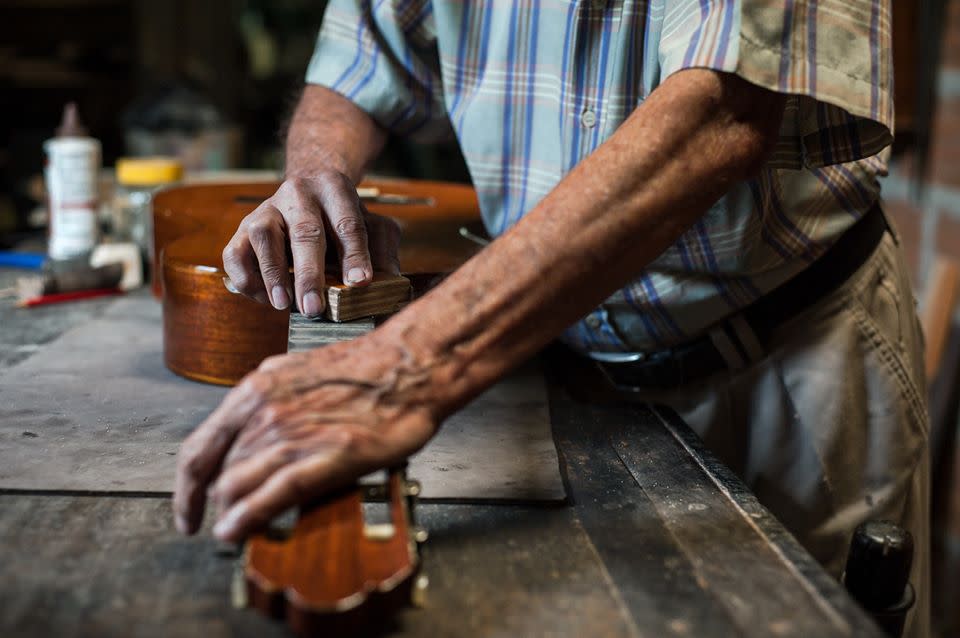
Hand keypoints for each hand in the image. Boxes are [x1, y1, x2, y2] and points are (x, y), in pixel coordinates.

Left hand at [172, 335, 437, 541]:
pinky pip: (272, 496)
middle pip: (218, 474)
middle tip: (223, 522)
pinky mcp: (326, 457)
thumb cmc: (362, 367)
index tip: (187, 509)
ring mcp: (293, 435)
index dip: (185, 488)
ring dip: (230, 516)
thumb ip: (267, 401)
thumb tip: (248, 425)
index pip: (199, 449)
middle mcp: (265, 413)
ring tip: (234, 532)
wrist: (408, 365)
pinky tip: (236, 533)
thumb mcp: (296, 372)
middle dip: (217, 505)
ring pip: (237, 487)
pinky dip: (247, 519)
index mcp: (256, 391)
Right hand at [222, 172, 401, 315]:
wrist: (307, 189)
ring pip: (264, 237)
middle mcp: (298, 194)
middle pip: (305, 232)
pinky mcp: (243, 227)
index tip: (360, 283)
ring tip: (283, 304)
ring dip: (273, 274)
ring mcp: (266, 209)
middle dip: (310, 274)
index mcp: (335, 189)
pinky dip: (247, 278)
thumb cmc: (343, 218)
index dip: (354, 255)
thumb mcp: (372, 224)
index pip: (347, 223)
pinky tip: (265, 298)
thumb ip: (382, 247)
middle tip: (314, 307)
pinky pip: (235, 253)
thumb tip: (387, 279)